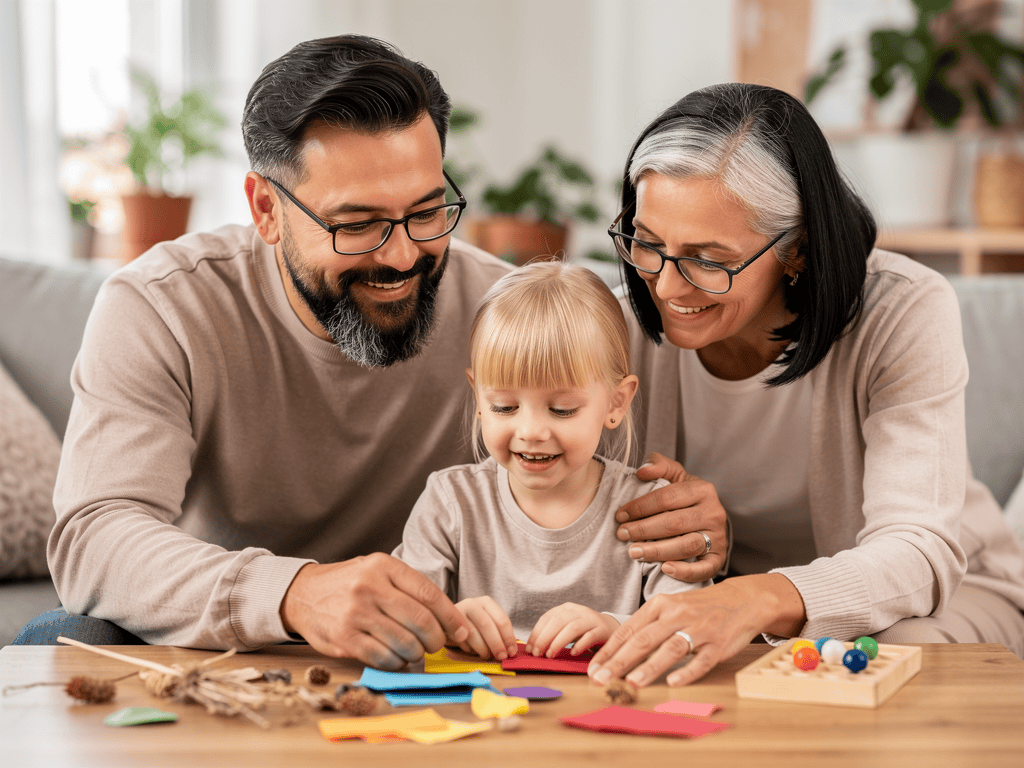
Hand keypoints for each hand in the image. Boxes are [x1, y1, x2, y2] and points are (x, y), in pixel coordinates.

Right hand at [280, 553, 468, 669]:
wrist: (303, 594)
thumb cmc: (350, 584)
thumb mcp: (378, 570)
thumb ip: (408, 588)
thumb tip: (448, 619)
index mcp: (384, 566)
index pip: (429, 593)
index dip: (451, 616)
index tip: (462, 631)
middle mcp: (370, 587)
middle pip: (421, 621)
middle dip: (436, 639)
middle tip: (436, 644)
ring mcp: (356, 613)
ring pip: (405, 643)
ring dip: (417, 654)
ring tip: (415, 651)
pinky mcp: (344, 638)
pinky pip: (383, 658)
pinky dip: (397, 663)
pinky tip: (396, 658)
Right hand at [452, 596, 518, 659]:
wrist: (446, 621)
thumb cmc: (472, 624)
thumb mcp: (487, 623)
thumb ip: (498, 632)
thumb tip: (511, 650)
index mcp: (487, 602)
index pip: (502, 620)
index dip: (508, 638)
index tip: (511, 652)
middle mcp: (473, 603)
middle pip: (487, 625)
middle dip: (496, 644)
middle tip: (501, 657)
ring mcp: (458, 612)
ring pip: (473, 634)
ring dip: (482, 649)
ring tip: (485, 654)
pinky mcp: (447, 623)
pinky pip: (460, 640)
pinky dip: (468, 648)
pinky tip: (471, 648)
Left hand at [526, 602, 619, 657]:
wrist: (610, 628)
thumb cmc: (584, 631)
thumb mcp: (567, 627)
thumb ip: (553, 633)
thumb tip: (533, 648)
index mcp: (566, 608)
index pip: (547, 618)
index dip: (536, 633)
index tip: (530, 649)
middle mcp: (578, 610)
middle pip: (558, 622)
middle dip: (544, 638)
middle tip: (538, 653)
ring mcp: (591, 619)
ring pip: (572, 628)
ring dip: (559, 642)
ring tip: (551, 654)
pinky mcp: (602, 629)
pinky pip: (590, 636)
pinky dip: (580, 644)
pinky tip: (573, 652)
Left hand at [587, 574, 804, 686]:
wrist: (741, 599)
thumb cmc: (698, 607)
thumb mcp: (670, 608)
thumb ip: (647, 626)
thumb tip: (617, 651)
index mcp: (660, 605)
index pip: (628, 630)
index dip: (608, 650)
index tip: (591, 668)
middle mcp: (676, 614)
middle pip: (643, 640)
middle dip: (619, 661)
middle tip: (600, 679)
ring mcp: (698, 629)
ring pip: (670, 648)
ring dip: (650, 666)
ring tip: (631, 682)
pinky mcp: (718, 644)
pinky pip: (701, 659)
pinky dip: (687, 671)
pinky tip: (673, 682)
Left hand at [616, 452, 728, 581]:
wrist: (710, 517)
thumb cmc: (686, 497)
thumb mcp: (675, 476)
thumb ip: (659, 466)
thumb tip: (642, 471)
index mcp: (702, 489)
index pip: (667, 497)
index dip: (641, 507)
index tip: (620, 515)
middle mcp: (713, 513)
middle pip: (675, 523)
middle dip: (644, 529)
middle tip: (622, 534)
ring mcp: (718, 537)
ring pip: (687, 546)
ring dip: (657, 551)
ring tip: (634, 552)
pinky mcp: (719, 558)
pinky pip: (704, 569)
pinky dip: (685, 572)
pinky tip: (664, 569)